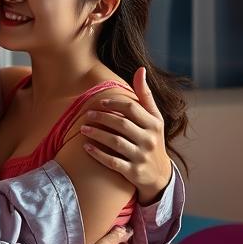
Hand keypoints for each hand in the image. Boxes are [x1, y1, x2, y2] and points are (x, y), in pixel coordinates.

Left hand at [76, 66, 172, 203]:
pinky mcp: (133, 172)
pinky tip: (85, 147)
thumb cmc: (152, 139)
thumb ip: (145, 96)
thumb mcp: (154, 119)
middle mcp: (149, 140)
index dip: (114, 103)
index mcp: (154, 124)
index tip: (99, 102)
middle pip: (122, 124)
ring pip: (115, 142)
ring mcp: (141, 157)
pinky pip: (112, 162)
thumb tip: (140, 69)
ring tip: (83, 129)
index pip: (132, 108)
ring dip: (97, 134)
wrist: (160, 174)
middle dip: (102, 118)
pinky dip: (98, 154)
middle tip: (87, 115)